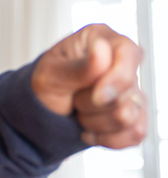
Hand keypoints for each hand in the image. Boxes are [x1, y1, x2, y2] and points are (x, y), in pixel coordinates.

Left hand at [32, 23, 145, 148]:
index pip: (129, 54)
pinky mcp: (136, 114)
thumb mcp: (50, 75)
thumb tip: (102, 48)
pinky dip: (106, 138)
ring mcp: (132, 88)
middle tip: (73, 98)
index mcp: (102, 39)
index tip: (97, 97)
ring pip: (129, 118)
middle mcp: (122, 61)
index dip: (117, 79)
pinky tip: (89, 130)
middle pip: (128, 94)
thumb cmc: (43, 85)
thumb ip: (78, 67)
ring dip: (95, 122)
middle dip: (92, 105)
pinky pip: (134, 134)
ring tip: (79, 110)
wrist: (41, 110)